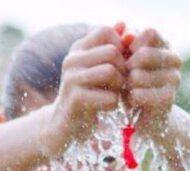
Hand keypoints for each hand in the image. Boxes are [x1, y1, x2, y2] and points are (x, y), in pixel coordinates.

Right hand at [47, 27, 127, 152]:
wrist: (65, 126)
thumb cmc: (89, 96)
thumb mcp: (99, 69)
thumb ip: (113, 48)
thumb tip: (124, 25)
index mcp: (78, 48)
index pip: (107, 31)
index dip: (121, 47)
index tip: (120, 65)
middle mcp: (72, 60)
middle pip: (112, 51)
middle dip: (123, 69)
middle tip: (120, 84)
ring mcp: (71, 79)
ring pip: (111, 72)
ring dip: (119, 86)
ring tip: (114, 94)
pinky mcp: (76, 100)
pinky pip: (109, 97)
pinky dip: (113, 103)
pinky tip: (107, 107)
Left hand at [124, 29, 181, 136]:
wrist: (144, 114)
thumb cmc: (131, 81)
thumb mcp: (126, 59)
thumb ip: (125, 42)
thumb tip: (126, 34)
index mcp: (165, 45)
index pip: (150, 33)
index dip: (132, 44)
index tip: (125, 56)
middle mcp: (174, 59)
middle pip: (144, 54)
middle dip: (126, 66)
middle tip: (123, 76)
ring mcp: (175, 78)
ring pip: (137, 75)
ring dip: (126, 84)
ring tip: (126, 88)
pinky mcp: (169, 99)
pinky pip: (139, 94)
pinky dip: (131, 98)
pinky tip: (132, 100)